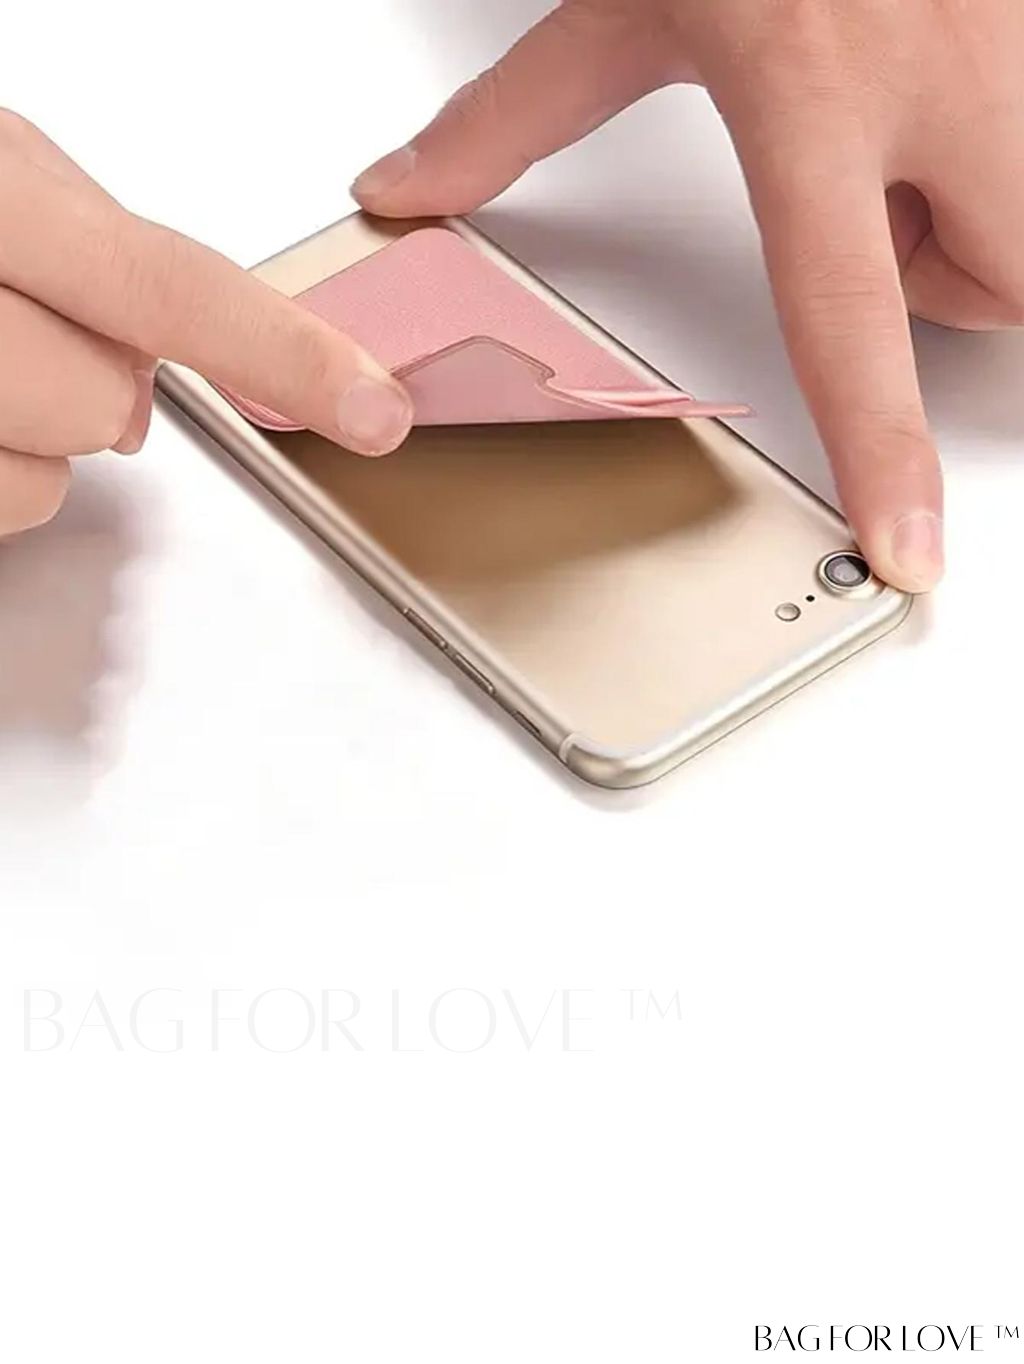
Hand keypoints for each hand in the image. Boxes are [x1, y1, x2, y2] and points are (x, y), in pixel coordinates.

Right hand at [0, 112, 411, 538]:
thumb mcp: (5, 187)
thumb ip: (110, 254)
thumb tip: (181, 351)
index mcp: (0, 198)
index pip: (173, 286)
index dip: (287, 355)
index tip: (374, 408)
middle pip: (104, 402)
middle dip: (99, 391)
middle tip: (50, 346)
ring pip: (55, 467)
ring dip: (38, 436)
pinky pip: (10, 505)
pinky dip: (4, 478)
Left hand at [354, 0, 1023, 592]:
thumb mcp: (622, 1)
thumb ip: (511, 113)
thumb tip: (404, 192)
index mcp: (810, 91)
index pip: (850, 317)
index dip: (882, 448)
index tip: (909, 547)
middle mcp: (942, 69)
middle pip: (996, 288)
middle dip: (946, 284)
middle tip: (881, 207)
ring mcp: (1020, 44)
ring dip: (982, 211)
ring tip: (909, 127)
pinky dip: (1012, 150)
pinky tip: (952, 81)